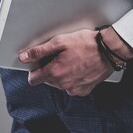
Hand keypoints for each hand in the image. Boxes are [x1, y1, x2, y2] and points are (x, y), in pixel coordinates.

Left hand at [18, 27, 132, 96]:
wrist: (108, 50)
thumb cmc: (86, 43)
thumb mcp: (60, 42)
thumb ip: (39, 51)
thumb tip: (24, 57)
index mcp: (55, 73)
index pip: (34, 79)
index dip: (34, 68)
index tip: (40, 60)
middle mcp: (63, 85)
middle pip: (46, 80)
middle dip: (49, 68)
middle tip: (60, 55)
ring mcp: (74, 89)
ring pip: (59, 84)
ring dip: (61, 73)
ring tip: (71, 59)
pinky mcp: (83, 90)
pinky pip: (71, 86)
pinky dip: (72, 78)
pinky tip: (78, 66)